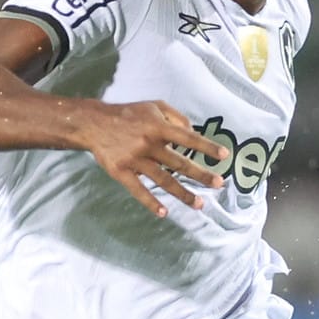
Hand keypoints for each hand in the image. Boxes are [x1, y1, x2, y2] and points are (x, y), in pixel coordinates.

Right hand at [79, 100, 230, 216]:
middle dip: (201, 175)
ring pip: (163, 180)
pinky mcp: (121, 172)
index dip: (206, 146)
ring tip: (199, 204)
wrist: (93, 123)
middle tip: (219, 184)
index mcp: (158, 127)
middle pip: (179, 163)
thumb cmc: (128, 114)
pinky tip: (164, 212)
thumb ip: (176, 117)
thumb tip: (193, 132)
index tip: (224, 155)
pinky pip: (138, 190)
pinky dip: (151, 202)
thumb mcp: (153, 106)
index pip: (188, 138)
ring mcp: (135, 160)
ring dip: (183, 193)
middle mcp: (148, 144)